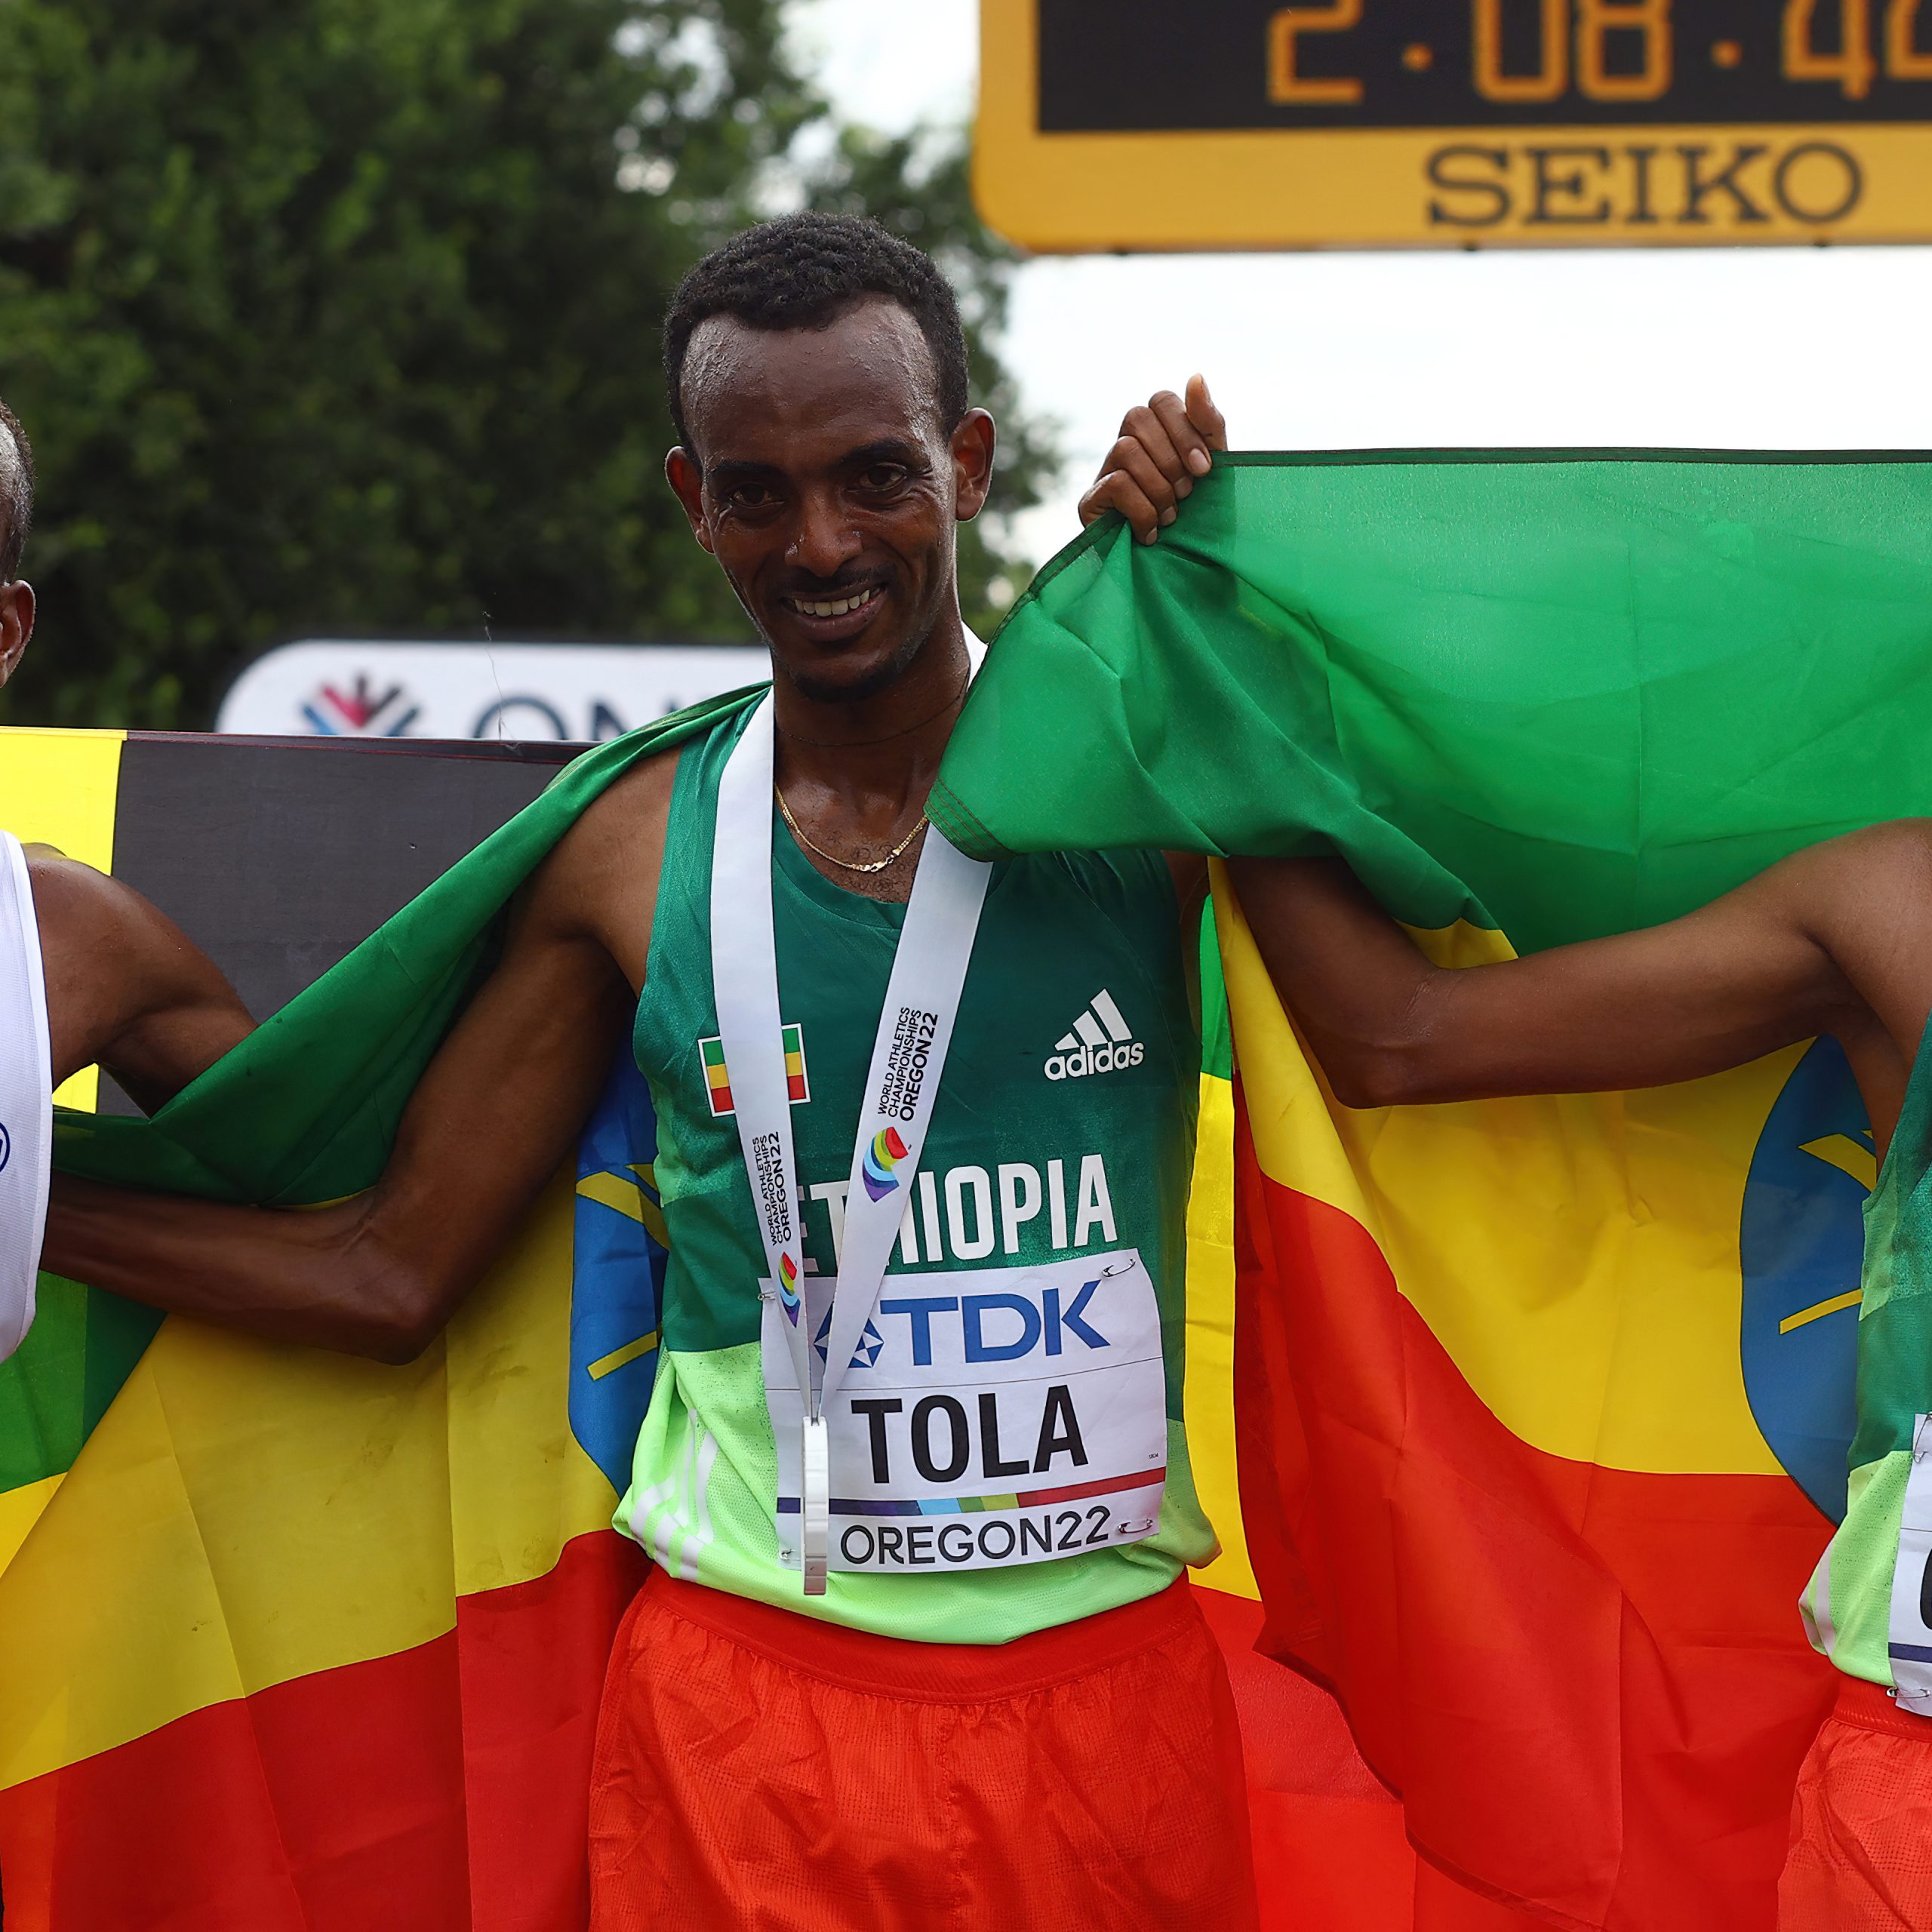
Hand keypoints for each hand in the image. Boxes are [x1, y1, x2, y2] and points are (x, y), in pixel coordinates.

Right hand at [1078, 375, 1228, 545]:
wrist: (1186, 575)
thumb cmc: (1202, 520)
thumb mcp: (1215, 469)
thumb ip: (1208, 423)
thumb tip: (1195, 376)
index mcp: (1157, 434)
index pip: (1161, 401)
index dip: (1184, 429)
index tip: (1205, 469)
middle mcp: (1126, 447)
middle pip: (1137, 417)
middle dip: (1171, 457)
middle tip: (1187, 492)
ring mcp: (1104, 473)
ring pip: (1125, 449)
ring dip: (1159, 487)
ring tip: (1171, 517)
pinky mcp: (1090, 503)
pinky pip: (1116, 483)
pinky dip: (1143, 509)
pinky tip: (1152, 533)